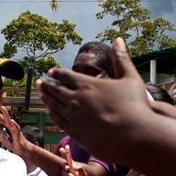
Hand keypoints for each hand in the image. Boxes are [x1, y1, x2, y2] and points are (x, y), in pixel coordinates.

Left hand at [0, 106, 32, 157]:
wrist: (23, 150)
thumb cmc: (14, 144)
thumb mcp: (4, 140)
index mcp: (7, 128)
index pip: (0, 120)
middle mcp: (11, 127)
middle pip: (4, 118)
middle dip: (0, 111)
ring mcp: (15, 130)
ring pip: (10, 121)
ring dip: (6, 114)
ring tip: (2, 108)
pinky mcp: (18, 135)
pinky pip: (16, 129)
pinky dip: (14, 124)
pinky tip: (11, 121)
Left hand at [37, 37, 150, 161]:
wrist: (136, 136)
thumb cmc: (136, 107)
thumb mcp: (131, 78)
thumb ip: (122, 59)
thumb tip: (118, 39)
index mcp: (88, 85)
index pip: (67, 76)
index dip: (57, 73)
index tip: (50, 71)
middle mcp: (77, 100)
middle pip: (56, 90)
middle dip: (46, 85)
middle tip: (39, 82)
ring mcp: (75, 118)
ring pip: (55, 106)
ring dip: (46, 99)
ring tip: (41, 95)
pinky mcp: (77, 134)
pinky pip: (59, 122)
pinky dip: (52, 115)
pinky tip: (49, 113)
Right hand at [59, 145, 88, 175]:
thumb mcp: (84, 175)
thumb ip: (80, 169)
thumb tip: (74, 166)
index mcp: (74, 166)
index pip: (69, 158)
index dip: (66, 153)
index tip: (62, 148)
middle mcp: (69, 169)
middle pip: (64, 163)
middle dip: (65, 165)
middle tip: (68, 168)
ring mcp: (65, 174)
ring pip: (64, 171)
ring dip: (69, 175)